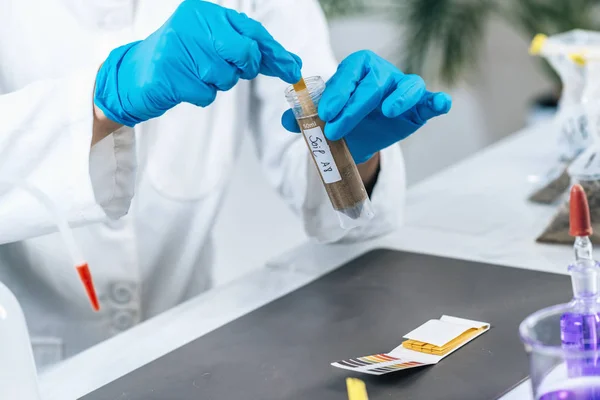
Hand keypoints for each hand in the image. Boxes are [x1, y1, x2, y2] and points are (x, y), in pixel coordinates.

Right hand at [95, 0, 301, 126]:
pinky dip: (200, 94)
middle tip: (230, 68)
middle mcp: (192, 24)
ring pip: (225, 76)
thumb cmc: (181, 58)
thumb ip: (248, 50)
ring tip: (196, 73)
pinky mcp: (170, 74)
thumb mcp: (213, 44)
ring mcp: (179, 48)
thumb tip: (289, 63)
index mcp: (204, 12)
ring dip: (216, 82)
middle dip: (244, 67)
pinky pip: (206, 93)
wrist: (134, 74)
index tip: (292, 68)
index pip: (251, 31)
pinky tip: (185, 84)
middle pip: (244, 53)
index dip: (275, 52)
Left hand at [282, 50, 450, 163]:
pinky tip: (441, 105)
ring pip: (407, 85)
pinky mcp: (419, 107)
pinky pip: (431, 100)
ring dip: (400, 97)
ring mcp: (402, 89)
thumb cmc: (341, 119)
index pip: (349, 73)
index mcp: (357, 68)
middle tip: (335, 129)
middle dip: (354, 107)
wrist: (360, 136)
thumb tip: (287, 120)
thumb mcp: (322, 119)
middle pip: (374, 84)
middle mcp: (381, 74)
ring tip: (388, 111)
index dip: (337, 92)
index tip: (324, 114)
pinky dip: (438, 101)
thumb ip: (304, 118)